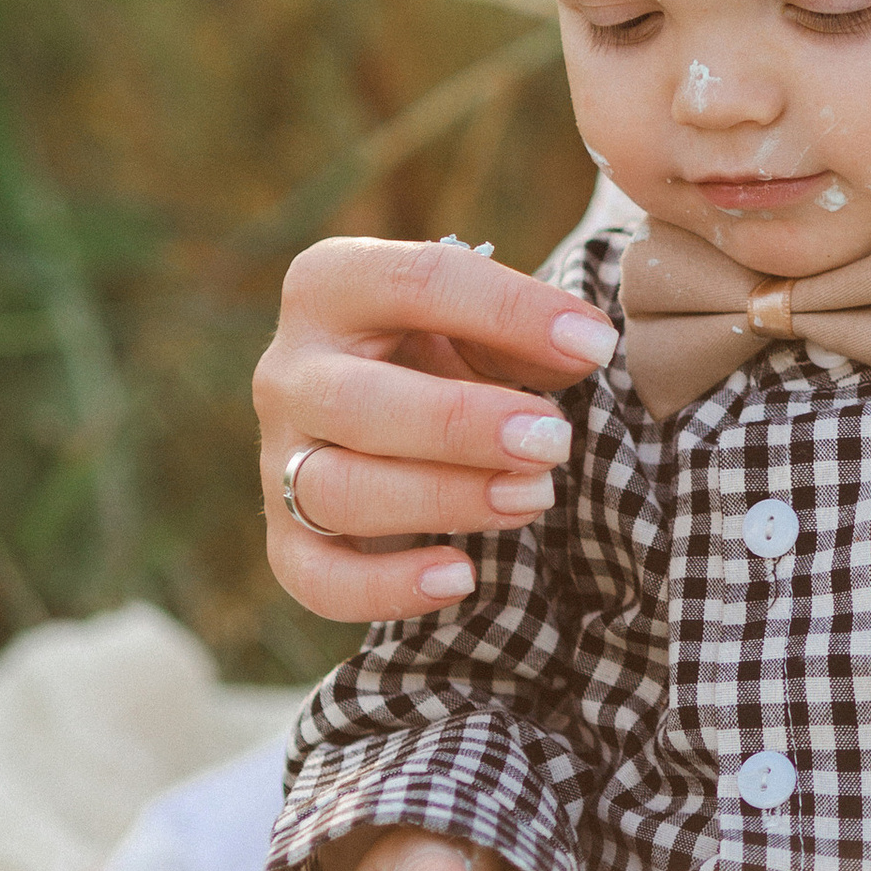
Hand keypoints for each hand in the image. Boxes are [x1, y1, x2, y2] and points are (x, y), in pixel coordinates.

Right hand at [258, 237, 616, 622]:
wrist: (393, 400)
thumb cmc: (445, 346)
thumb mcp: (481, 319)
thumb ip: (526, 329)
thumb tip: (583, 347)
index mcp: (331, 283)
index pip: (417, 282)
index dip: (513, 311)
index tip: (595, 345)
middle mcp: (288, 369)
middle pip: (357, 402)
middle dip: (464, 425)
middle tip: (555, 440)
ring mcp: (276, 456)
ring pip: (336, 490)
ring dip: (443, 500)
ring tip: (534, 496)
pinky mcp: (284, 536)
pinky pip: (315, 577)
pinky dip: (386, 588)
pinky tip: (462, 576)